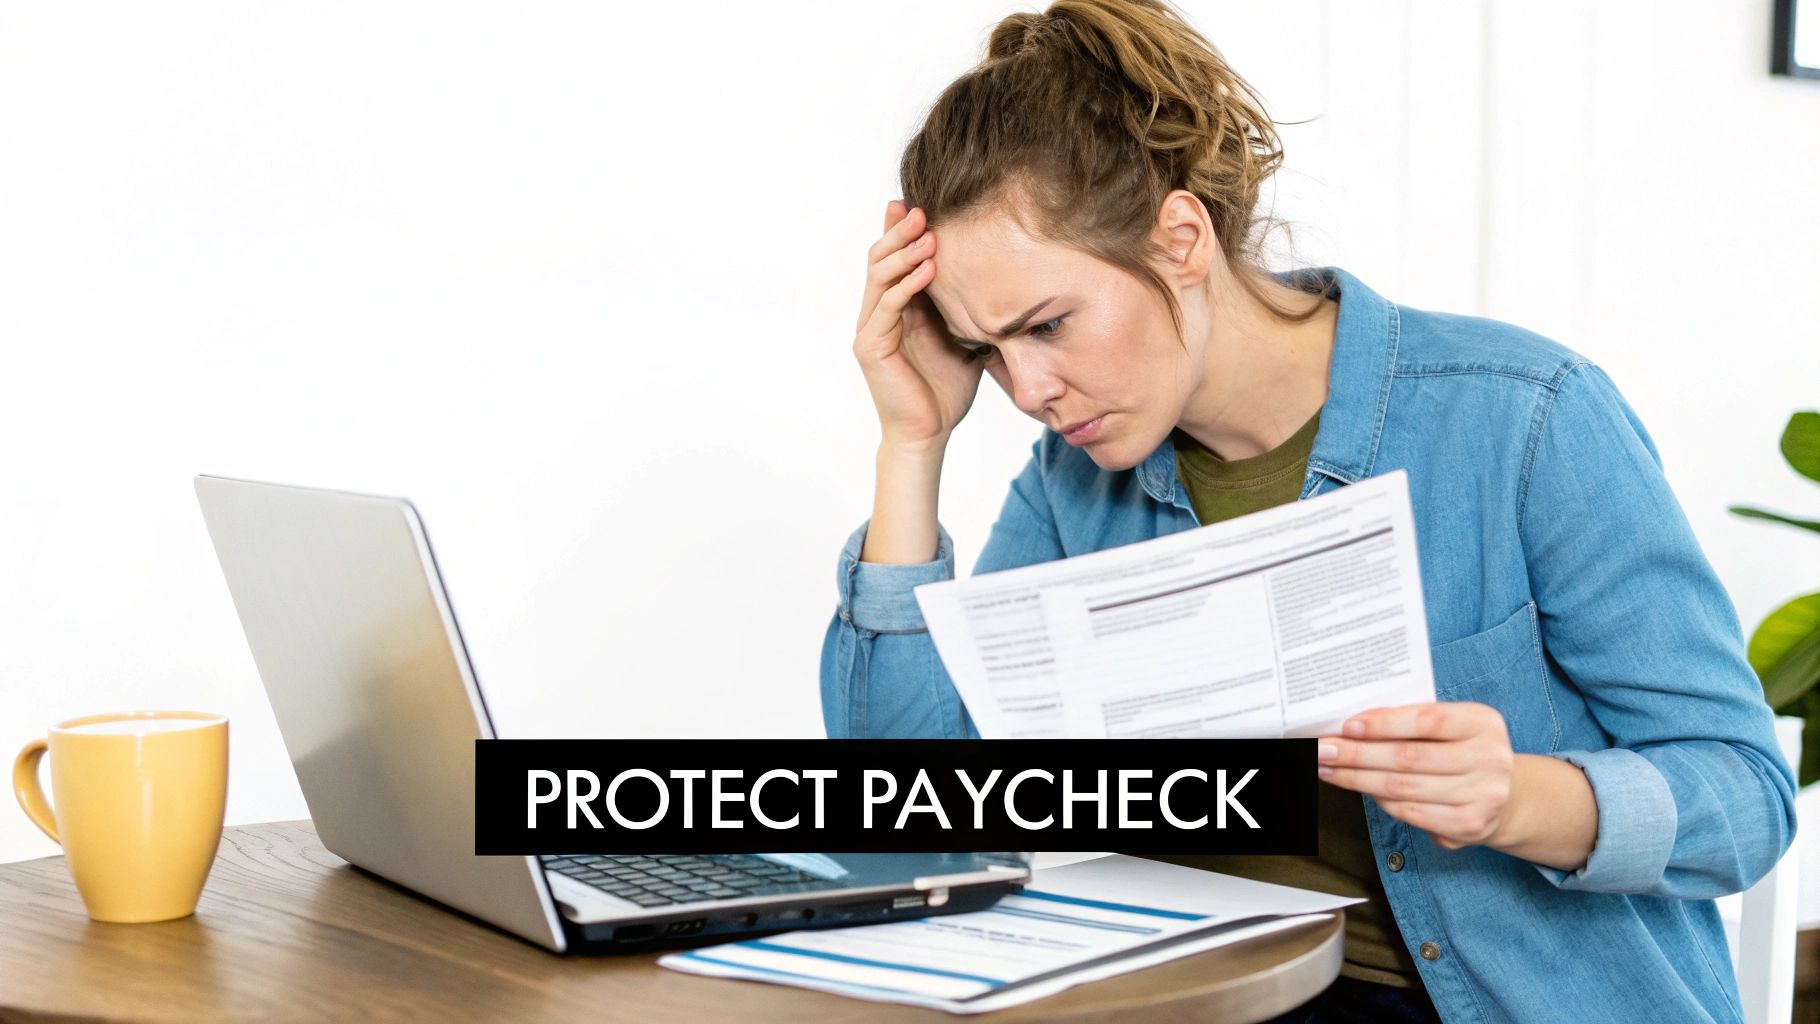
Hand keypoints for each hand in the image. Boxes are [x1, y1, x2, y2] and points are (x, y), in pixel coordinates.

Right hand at [852, 200, 983, 450]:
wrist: (930, 432)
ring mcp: (870, 329)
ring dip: (903, 251)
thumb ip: (966, 306)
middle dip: (899, 231)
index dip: (903, 230)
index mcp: (898, 308)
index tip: (922, 202)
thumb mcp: (964, 336)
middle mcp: (878, 313)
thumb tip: (1000, 276)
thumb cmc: (946, 389)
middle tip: (921, 207)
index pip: (895, 258)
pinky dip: (906, 285)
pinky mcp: (870, 347)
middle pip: (880, 258)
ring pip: (879, 276)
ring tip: (928, 232)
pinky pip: (887, 307)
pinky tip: (927, 269)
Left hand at [1316, 702, 1516, 850]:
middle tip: (1321, 751)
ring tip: (1327, 769)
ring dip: (1357, 779)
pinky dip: (1379, 801)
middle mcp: (1489, 758)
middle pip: (1408, 758)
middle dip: (1357, 754)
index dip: (1384, 724)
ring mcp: (1483, 796)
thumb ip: (1413, 722)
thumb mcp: (1453, 726)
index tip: (1347, 726)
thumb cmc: (1464, 752)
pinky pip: (1410, 813)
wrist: (1508, 796)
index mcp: (1483, 722)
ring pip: (1403, 788)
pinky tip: (1358, 788)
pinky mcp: (1469, 825)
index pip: (1428, 720)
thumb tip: (1352, 726)